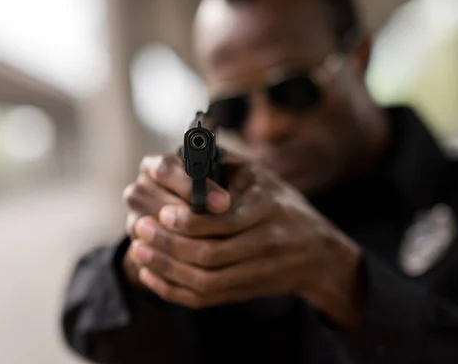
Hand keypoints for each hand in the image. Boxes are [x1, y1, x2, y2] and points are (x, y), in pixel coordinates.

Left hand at [128, 162, 364, 327]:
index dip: (192, 221)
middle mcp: (266, 244)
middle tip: (141, 230)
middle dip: (169, 244)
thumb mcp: (261, 178)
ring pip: (204, 280)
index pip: (226, 221)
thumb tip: (180, 161)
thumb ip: (225, 167)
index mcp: (269, 209)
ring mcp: (256, 272)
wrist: (317, 252)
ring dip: (166, 268)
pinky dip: (174, 290)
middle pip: (210, 254)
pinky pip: (204, 298)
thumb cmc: (282, 205)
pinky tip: (152, 275)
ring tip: (140, 251)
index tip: (164, 212)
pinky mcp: (245, 292)